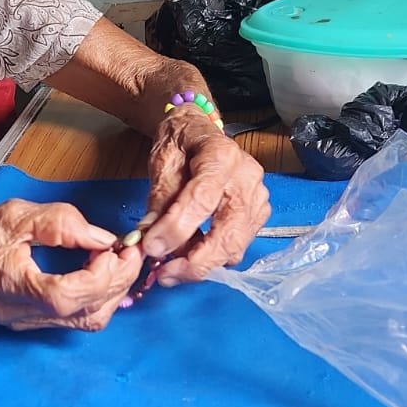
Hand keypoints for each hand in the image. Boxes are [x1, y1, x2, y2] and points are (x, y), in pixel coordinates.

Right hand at [0, 199, 142, 330]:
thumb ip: (61, 225)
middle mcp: (25, 315)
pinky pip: (74, 319)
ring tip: (117, 261)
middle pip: (89, 315)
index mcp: (17, 288)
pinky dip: (97, 298)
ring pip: (86, 322)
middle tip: (130, 252)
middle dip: (119, 283)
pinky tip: (99, 274)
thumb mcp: (13, 217)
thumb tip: (104, 239)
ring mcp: (29, 323)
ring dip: (112, 293)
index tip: (120, 249)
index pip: (74, 294)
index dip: (106, 275)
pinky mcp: (32, 322)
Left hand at [140, 111, 269, 285]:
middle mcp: (247, 178)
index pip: (202, 199)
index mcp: (221, 156)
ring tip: (171, 268)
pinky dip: (212, 258)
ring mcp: (257, 198)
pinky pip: (237, 246)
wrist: (200, 131)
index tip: (152, 248)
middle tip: (164, 275)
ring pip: (235, 246)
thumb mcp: (162, 162)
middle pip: (228, 232)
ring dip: (202, 264)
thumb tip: (148, 238)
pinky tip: (189, 256)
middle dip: (195, 261)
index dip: (177, 228)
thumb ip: (159, 199)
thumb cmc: (180, 142)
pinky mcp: (258, 215)